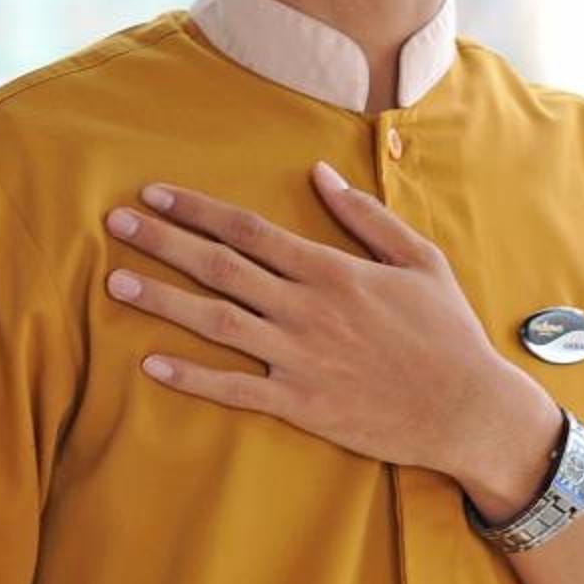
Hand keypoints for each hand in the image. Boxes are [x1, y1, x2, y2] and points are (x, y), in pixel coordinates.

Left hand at [102, 162, 533, 482]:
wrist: (468, 410)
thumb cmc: (447, 332)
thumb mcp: (420, 259)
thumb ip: (365, 216)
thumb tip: (320, 173)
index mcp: (333, 270)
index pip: (250, 231)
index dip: (198, 210)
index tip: (156, 193)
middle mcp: (308, 309)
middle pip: (220, 268)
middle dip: (164, 241)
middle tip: (116, 222)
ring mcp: (300, 358)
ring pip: (216, 322)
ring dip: (163, 300)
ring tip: (117, 283)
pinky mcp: (301, 404)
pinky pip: (235, 389)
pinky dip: (191, 377)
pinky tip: (151, 364)